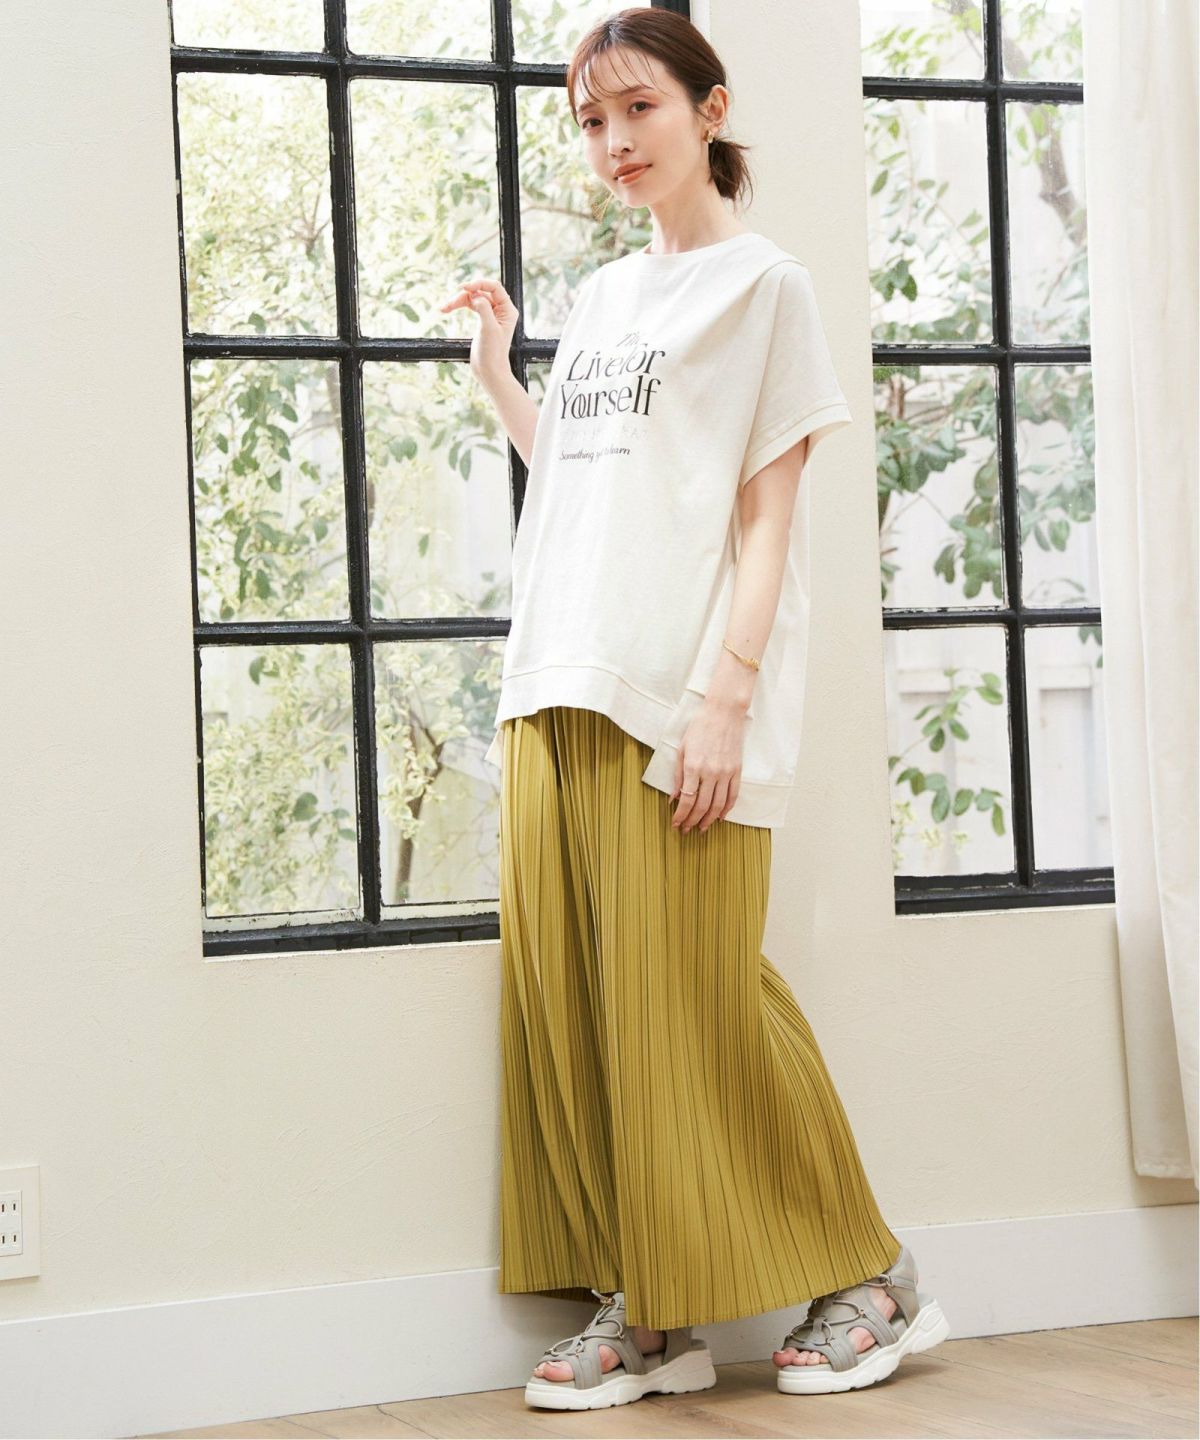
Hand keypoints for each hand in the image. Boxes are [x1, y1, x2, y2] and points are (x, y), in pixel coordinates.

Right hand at [438, 276, 518, 382]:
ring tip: (443, 308)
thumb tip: (475, 294)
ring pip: (473, 298)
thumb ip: (484, 308)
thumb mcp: (488, 328)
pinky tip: (445, 309)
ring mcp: (491, 314)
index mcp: (507, 310)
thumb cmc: (493, 353)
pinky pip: (469, 306)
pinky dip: (458, 306)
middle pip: (480, 291)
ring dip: (457, 301)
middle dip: (464, 295)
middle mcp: (501, 310)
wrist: (489, 372)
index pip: (494, 287)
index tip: (463, 287)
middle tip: (450, 303)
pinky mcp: (482, 320)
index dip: (478, 283)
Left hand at [669, 699, 745, 832]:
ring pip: (718, 805)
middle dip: (693, 821)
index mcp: (693, 767)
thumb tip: (674, 797)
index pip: (686, 800)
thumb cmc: (699, 728)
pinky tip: (720, 816)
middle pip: (702, 806)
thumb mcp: (682, 749)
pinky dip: (727, 809)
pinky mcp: (737, 770)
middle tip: (687, 830)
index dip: (681, 815)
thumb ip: (677, 775)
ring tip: (702, 828)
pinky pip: (733, 795)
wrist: (723, 713)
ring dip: (709, 820)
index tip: (676, 823)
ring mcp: (725, 772)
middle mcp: (710, 772)